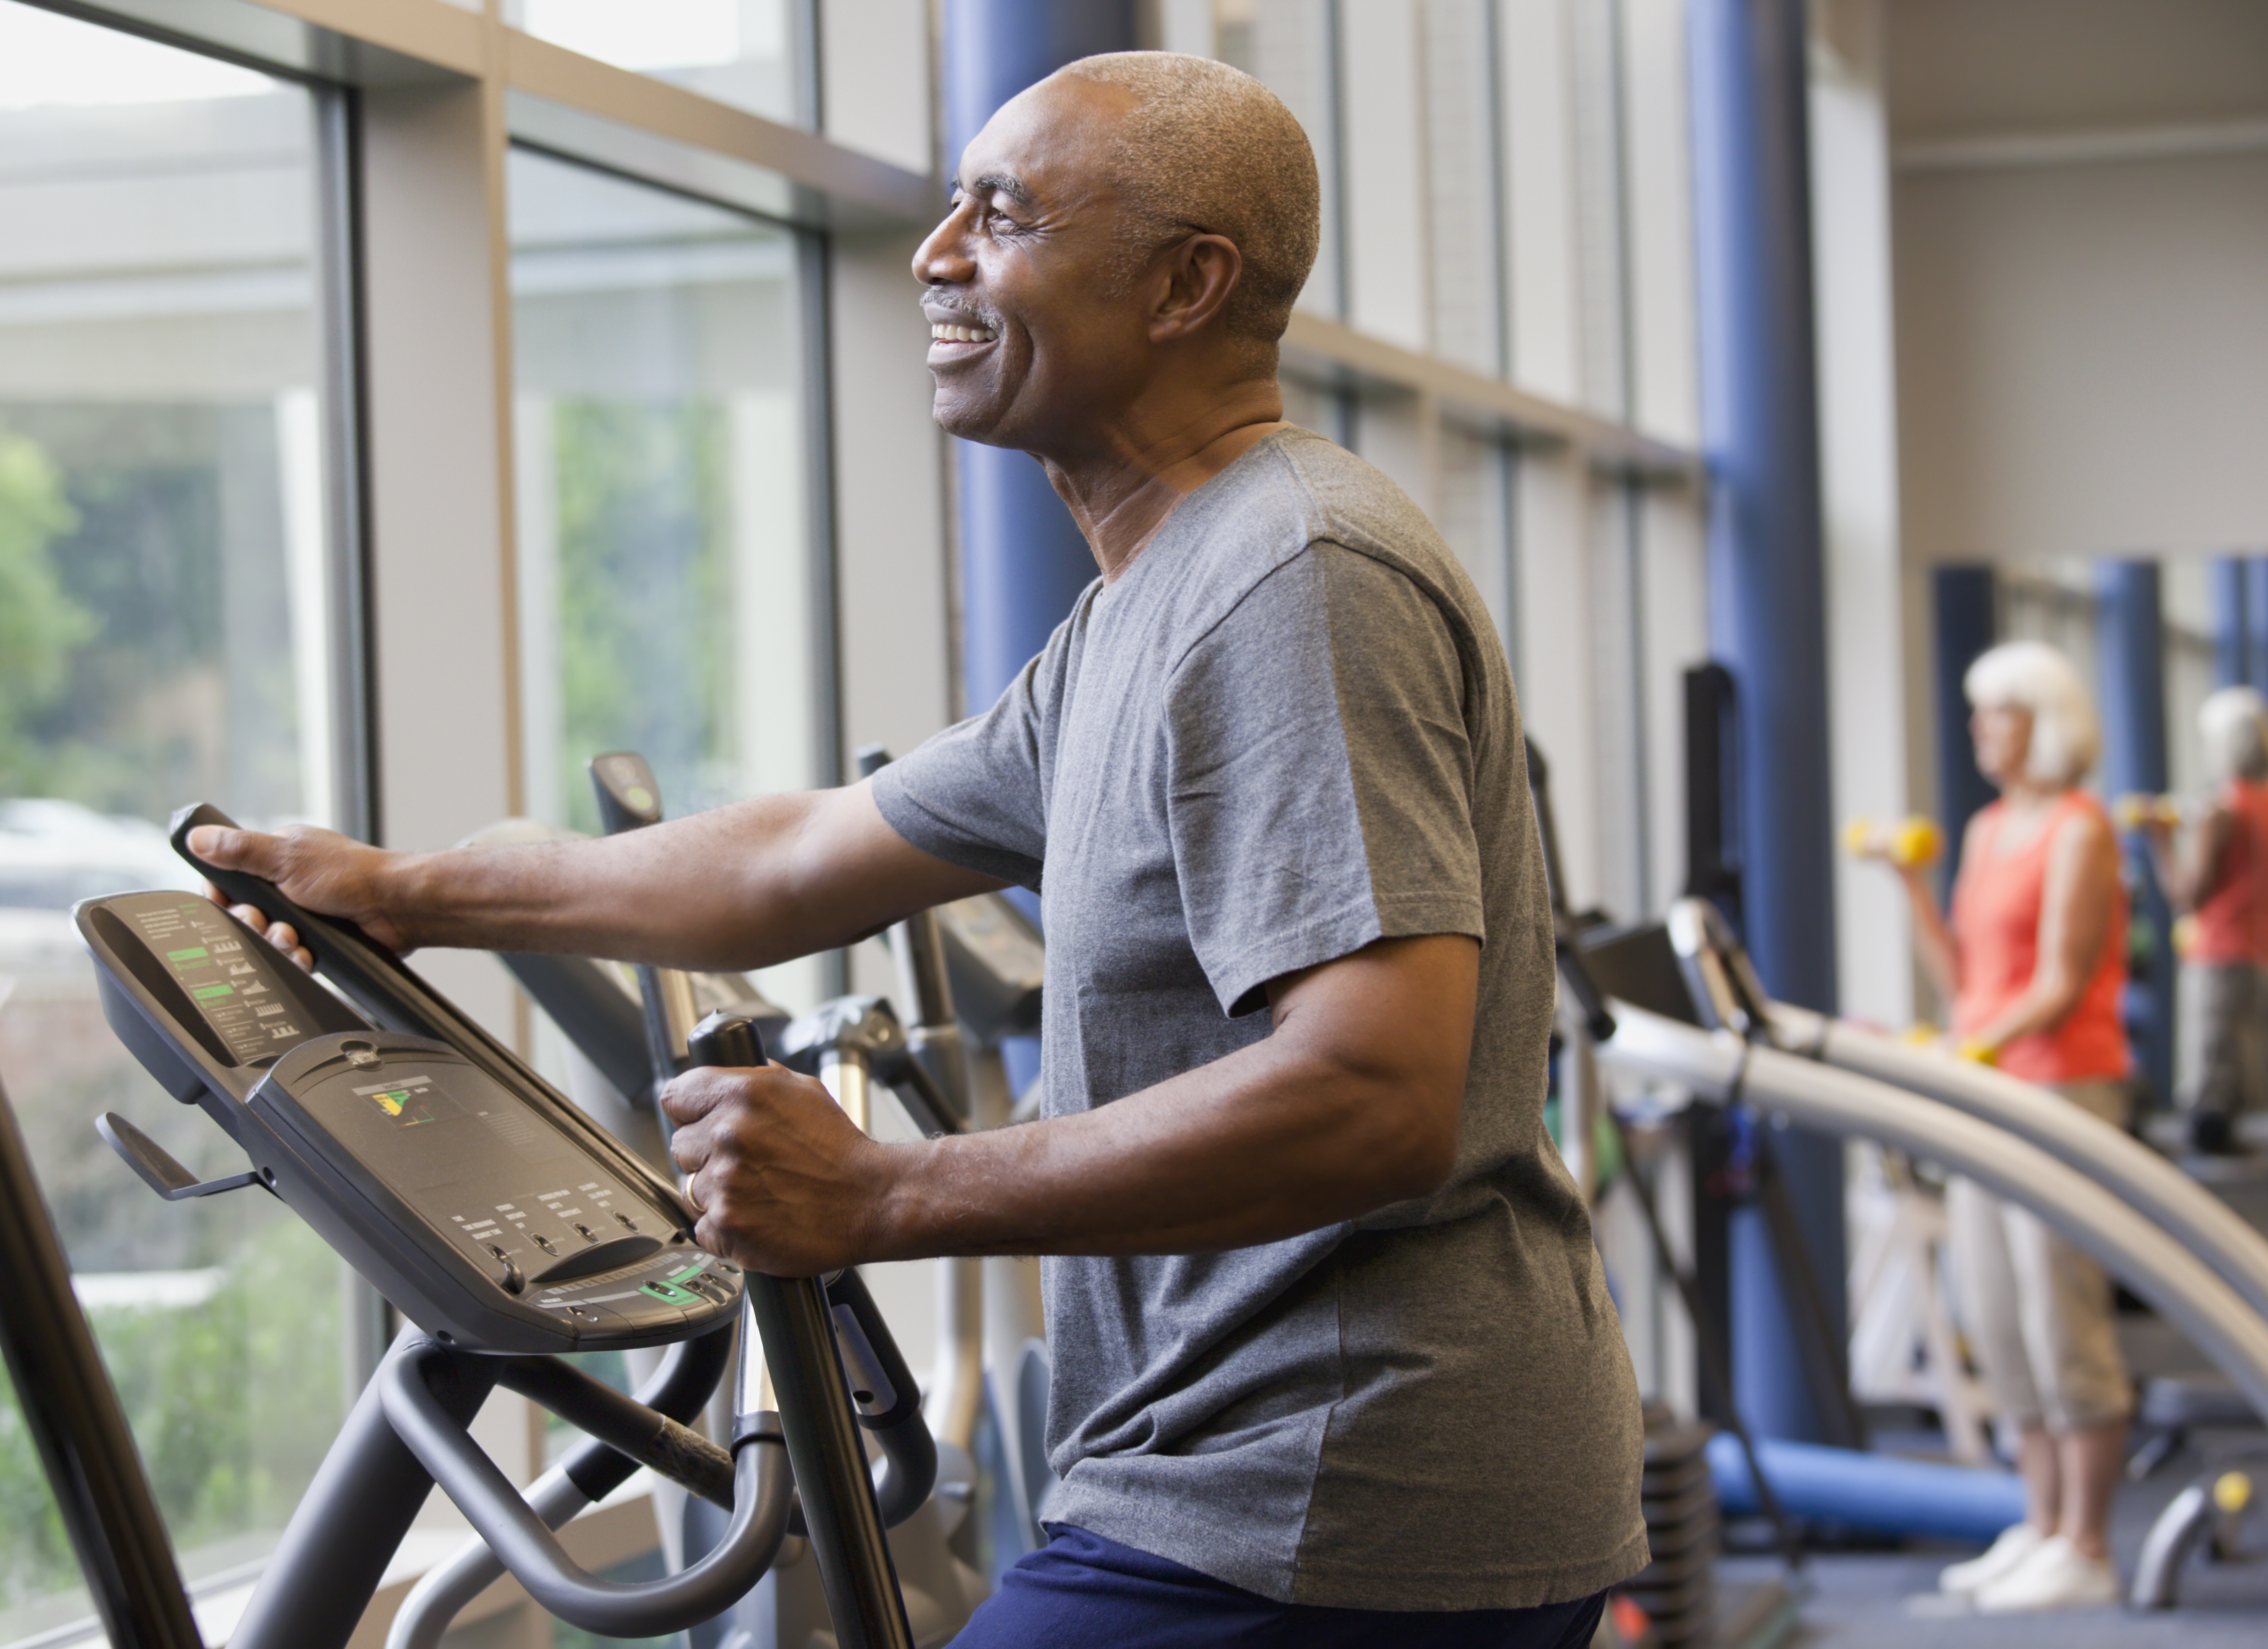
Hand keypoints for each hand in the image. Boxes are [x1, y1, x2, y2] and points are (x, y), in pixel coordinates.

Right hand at [188, 823, 418, 968]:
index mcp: (278, 856)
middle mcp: (289, 884)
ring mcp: (304, 912)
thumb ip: (241, 849)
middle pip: (244, 912)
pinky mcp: (319, 938)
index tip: (223, 902)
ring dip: (275, 942)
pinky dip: (296, 957)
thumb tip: (197, 836)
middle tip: (264, 921)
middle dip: (250, 922)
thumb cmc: (352, 875)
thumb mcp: (288, 857)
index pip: (229, 876)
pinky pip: (292, 955)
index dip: (221, 894)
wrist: (397, 907)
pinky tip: (305, 954)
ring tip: (293, 938)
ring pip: (267, 937)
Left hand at [661, 1063, 901, 1275]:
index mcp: (743, 1094)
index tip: (700, 1122)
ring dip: (717, 1192)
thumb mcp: (803, 1091)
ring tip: (759, 1191)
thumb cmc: (841, 1150)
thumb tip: (726, 1075)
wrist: (871, 1201)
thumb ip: (755, 1078)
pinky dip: (726, 1225)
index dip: (690, 1111)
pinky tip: (758, 1215)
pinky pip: (703, 1225)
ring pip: (690, 1187)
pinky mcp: (727, 1224)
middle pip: (680, 1145)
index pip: (675, 1096)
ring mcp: (725, 1183)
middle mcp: (729, 1135)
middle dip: (706, 1153)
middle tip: (746, 1162)